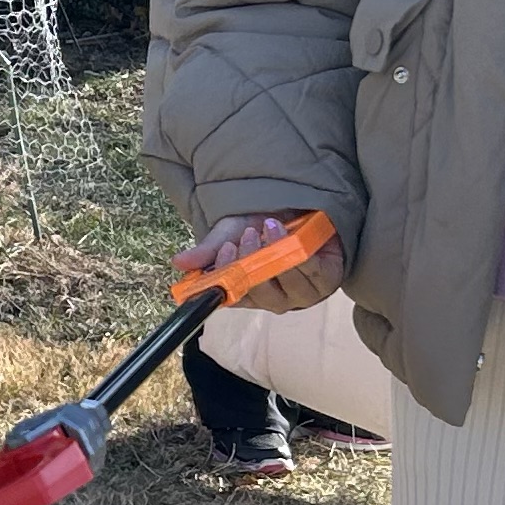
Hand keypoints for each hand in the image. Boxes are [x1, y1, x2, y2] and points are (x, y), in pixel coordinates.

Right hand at [181, 213, 343, 312]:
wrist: (299, 205)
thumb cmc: (263, 224)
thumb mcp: (230, 233)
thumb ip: (207, 250)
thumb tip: (177, 263)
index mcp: (251, 294)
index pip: (235, 299)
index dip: (229, 280)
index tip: (223, 253)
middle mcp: (277, 299)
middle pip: (264, 295)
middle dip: (252, 266)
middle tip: (243, 238)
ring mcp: (304, 293)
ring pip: (288, 285)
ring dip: (275, 256)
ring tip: (264, 228)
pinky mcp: (327, 280)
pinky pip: (311, 273)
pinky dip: (297, 253)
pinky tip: (282, 232)